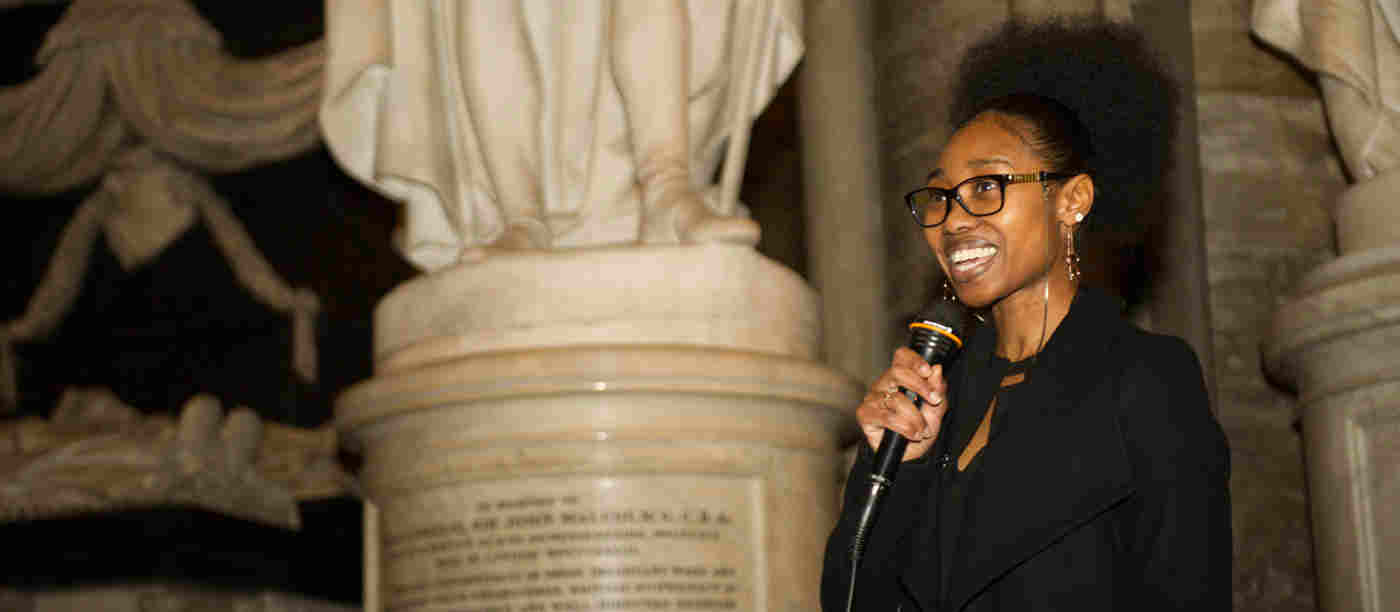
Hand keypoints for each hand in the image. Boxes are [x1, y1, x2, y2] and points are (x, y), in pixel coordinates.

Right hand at [856, 347, 948, 461]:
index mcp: (900, 378)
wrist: (910, 455)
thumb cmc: (919, 428)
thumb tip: (937, 370)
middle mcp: (884, 384)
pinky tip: (912, 434)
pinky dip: (904, 427)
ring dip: (915, 417)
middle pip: (897, 372)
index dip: (914, 360)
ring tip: (923, 430)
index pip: (901, 357)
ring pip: (895, 399)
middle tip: (934, 400)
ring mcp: (873, 398)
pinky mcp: (865, 414)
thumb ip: (938, 390)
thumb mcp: (936, 410)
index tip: (928, 371)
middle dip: (920, 386)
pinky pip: (886, 417)